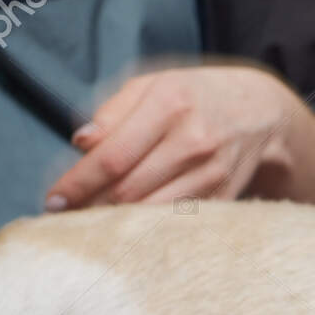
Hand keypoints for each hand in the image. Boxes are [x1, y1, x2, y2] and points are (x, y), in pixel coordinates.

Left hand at [45, 65, 305, 210]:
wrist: (260, 111)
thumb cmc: (193, 96)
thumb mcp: (153, 85)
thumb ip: (114, 111)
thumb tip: (80, 143)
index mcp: (169, 104)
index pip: (112, 156)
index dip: (78, 183)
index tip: (54, 201)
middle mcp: (193, 140)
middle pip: (128, 189)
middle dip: (90, 207)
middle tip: (64, 218)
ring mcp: (211, 172)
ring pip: (150, 212)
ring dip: (114, 223)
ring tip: (88, 224)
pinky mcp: (222, 197)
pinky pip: (175, 222)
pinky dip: (145, 229)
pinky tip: (125, 229)